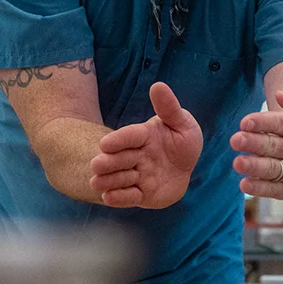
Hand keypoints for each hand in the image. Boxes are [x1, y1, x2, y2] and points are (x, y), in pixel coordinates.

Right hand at [89, 83, 201, 208]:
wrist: (185, 168)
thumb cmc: (181, 141)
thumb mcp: (181, 122)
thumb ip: (169, 108)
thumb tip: (158, 85)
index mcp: (144, 136)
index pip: (130, 136)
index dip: (119, 140)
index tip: (105, 144)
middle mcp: (137, 156)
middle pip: (119, 159)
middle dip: (109, 162)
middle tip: (97, 164)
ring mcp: (137, 176)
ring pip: (120, 178)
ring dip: (110, 180)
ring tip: (98, 182)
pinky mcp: (141, 194)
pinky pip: (129, 197)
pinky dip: (119, 197)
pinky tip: (108, 197)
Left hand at [230, 86, 282, 199]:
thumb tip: (280, 95)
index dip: (264, 122)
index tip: (245, 122)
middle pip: (276, 146)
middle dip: (254, 143)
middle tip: (236, 140)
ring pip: (274, 169)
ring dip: (255, 167)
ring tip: (238, 162)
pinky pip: (274, 190)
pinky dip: (259, 189)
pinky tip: (245, 184)